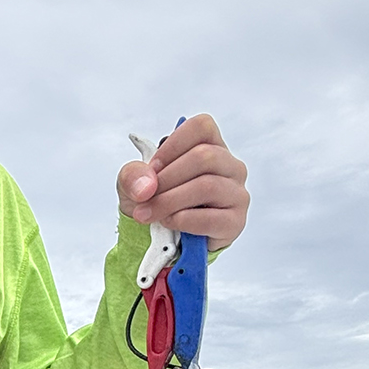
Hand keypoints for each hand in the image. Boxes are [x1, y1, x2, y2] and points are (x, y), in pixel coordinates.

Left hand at [116, 114, 248, 249]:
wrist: (162, 242)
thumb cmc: (156, 203)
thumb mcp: (134, 185)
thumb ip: (132, 176)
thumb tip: (147, 185)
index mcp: (210, 147)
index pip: (202, 127)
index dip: (172, 146)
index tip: (152, 168)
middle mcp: (229, 167)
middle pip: (204, 156)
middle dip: (166, 179)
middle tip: (144, 198)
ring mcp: (236, 194)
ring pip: (207, 186)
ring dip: (170, 201)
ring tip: (149, 214)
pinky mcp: (234, 222)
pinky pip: (211, 218)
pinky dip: (183, 220)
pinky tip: (169, 223)